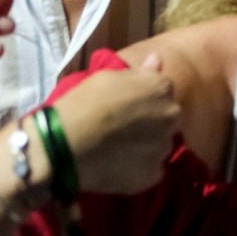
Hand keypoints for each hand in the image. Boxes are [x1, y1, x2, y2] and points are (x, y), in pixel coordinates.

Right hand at [48, 55, 179, 196]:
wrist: (65, 144)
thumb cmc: (85, 102)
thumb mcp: (109, 76)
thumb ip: (140, 71)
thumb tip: (157, 60)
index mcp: (162, 89)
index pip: (164, 90)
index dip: (145, 97)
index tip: (127, 105)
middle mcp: (171, 116)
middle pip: (167, 117)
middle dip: (152, 121)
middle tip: (124, 128)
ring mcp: (163, 147)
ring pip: (161, 144)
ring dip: (147, 145)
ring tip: (120, 149)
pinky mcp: (153, 175)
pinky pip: (152, 170)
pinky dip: (140, 168)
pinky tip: (120, 166)